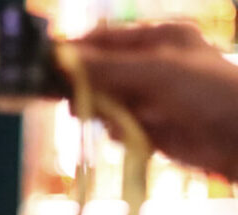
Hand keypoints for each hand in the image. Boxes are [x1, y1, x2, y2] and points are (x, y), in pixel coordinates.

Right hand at [74, 22, 237, 181]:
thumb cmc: (209, 92)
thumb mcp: (155, 71)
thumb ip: (107, 67)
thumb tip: (62, 61)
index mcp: (158, 38)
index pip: (103, 40)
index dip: (75, 52)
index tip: (47, 66)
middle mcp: (152, 65)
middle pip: (99, 73)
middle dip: (86, 87)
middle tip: (72, 102)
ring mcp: (150, 97)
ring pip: (104, 102)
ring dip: (103, 113)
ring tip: (113, 120)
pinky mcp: (149, 127)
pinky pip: (117, 127)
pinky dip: (117, 131)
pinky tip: (131, 135)